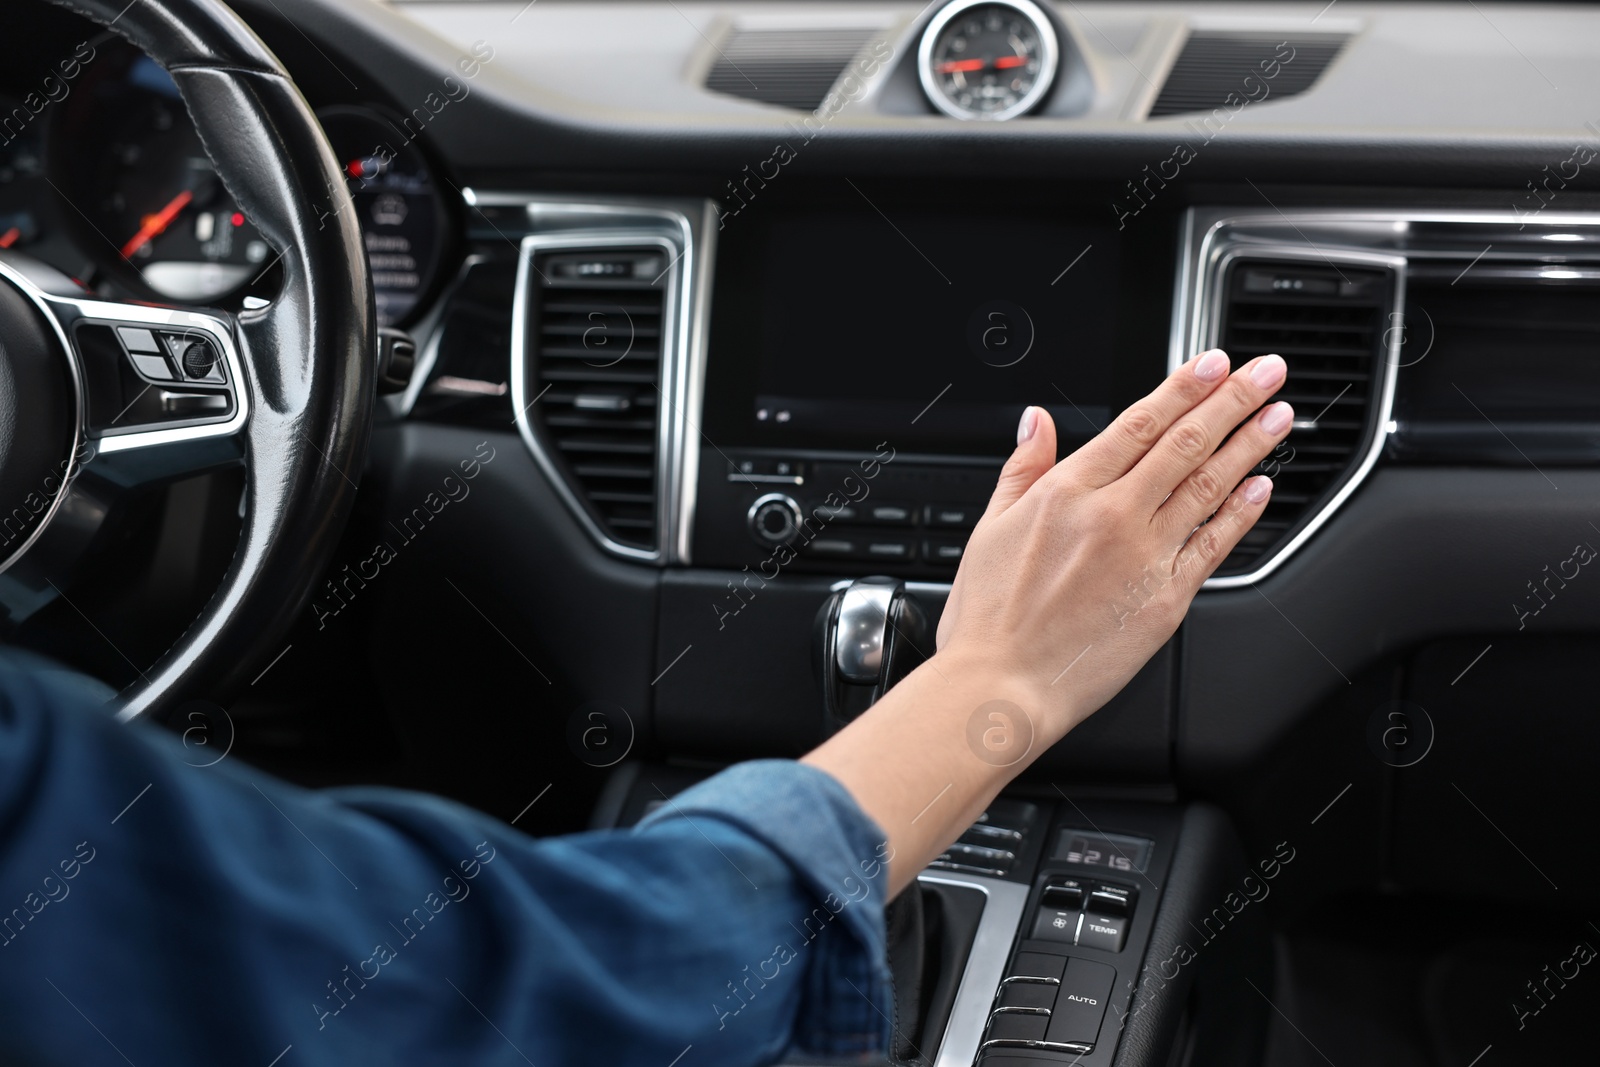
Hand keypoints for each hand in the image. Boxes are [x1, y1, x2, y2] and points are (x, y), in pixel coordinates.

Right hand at [803, 349, 1290, 893]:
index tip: (1214, 363)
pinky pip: (1213, 545)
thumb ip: (1021, 468)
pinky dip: (1240, 512)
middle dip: (1233, 400)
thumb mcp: (989, 528)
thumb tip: (1034, 422)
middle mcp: (1112, 517)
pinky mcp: (1165, 600)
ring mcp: (1145, 557)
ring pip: (1210, 487)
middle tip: (1267, 372)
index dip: (1183, 388)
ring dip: (1250, 445)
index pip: (1138, 424)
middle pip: (1186, 444)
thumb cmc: (988, 621)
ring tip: (1278, 416)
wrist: (1001, 688)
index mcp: (1066, 493)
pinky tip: (1260, 488)